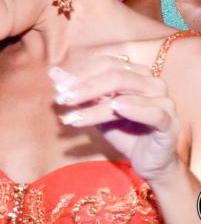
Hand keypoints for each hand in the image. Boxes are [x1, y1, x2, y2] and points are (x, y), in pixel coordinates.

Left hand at [51, 52, 179, 182]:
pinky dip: (133, 109)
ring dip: (95, 106)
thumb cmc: (121, 130)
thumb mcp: (95, 109)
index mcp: (134, 72)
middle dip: (84, 87)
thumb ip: (78, 91)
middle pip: (114, 75)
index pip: (105, 63)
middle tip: (62, 100)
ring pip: (125, 94)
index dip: (80, 73)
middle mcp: (151, 81)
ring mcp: (163, 99)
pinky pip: (152, 111)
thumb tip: (53, 73)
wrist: (146, 161)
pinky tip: (115, 109)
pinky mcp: (170, 121)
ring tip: (73, 117)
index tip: (58, 88)